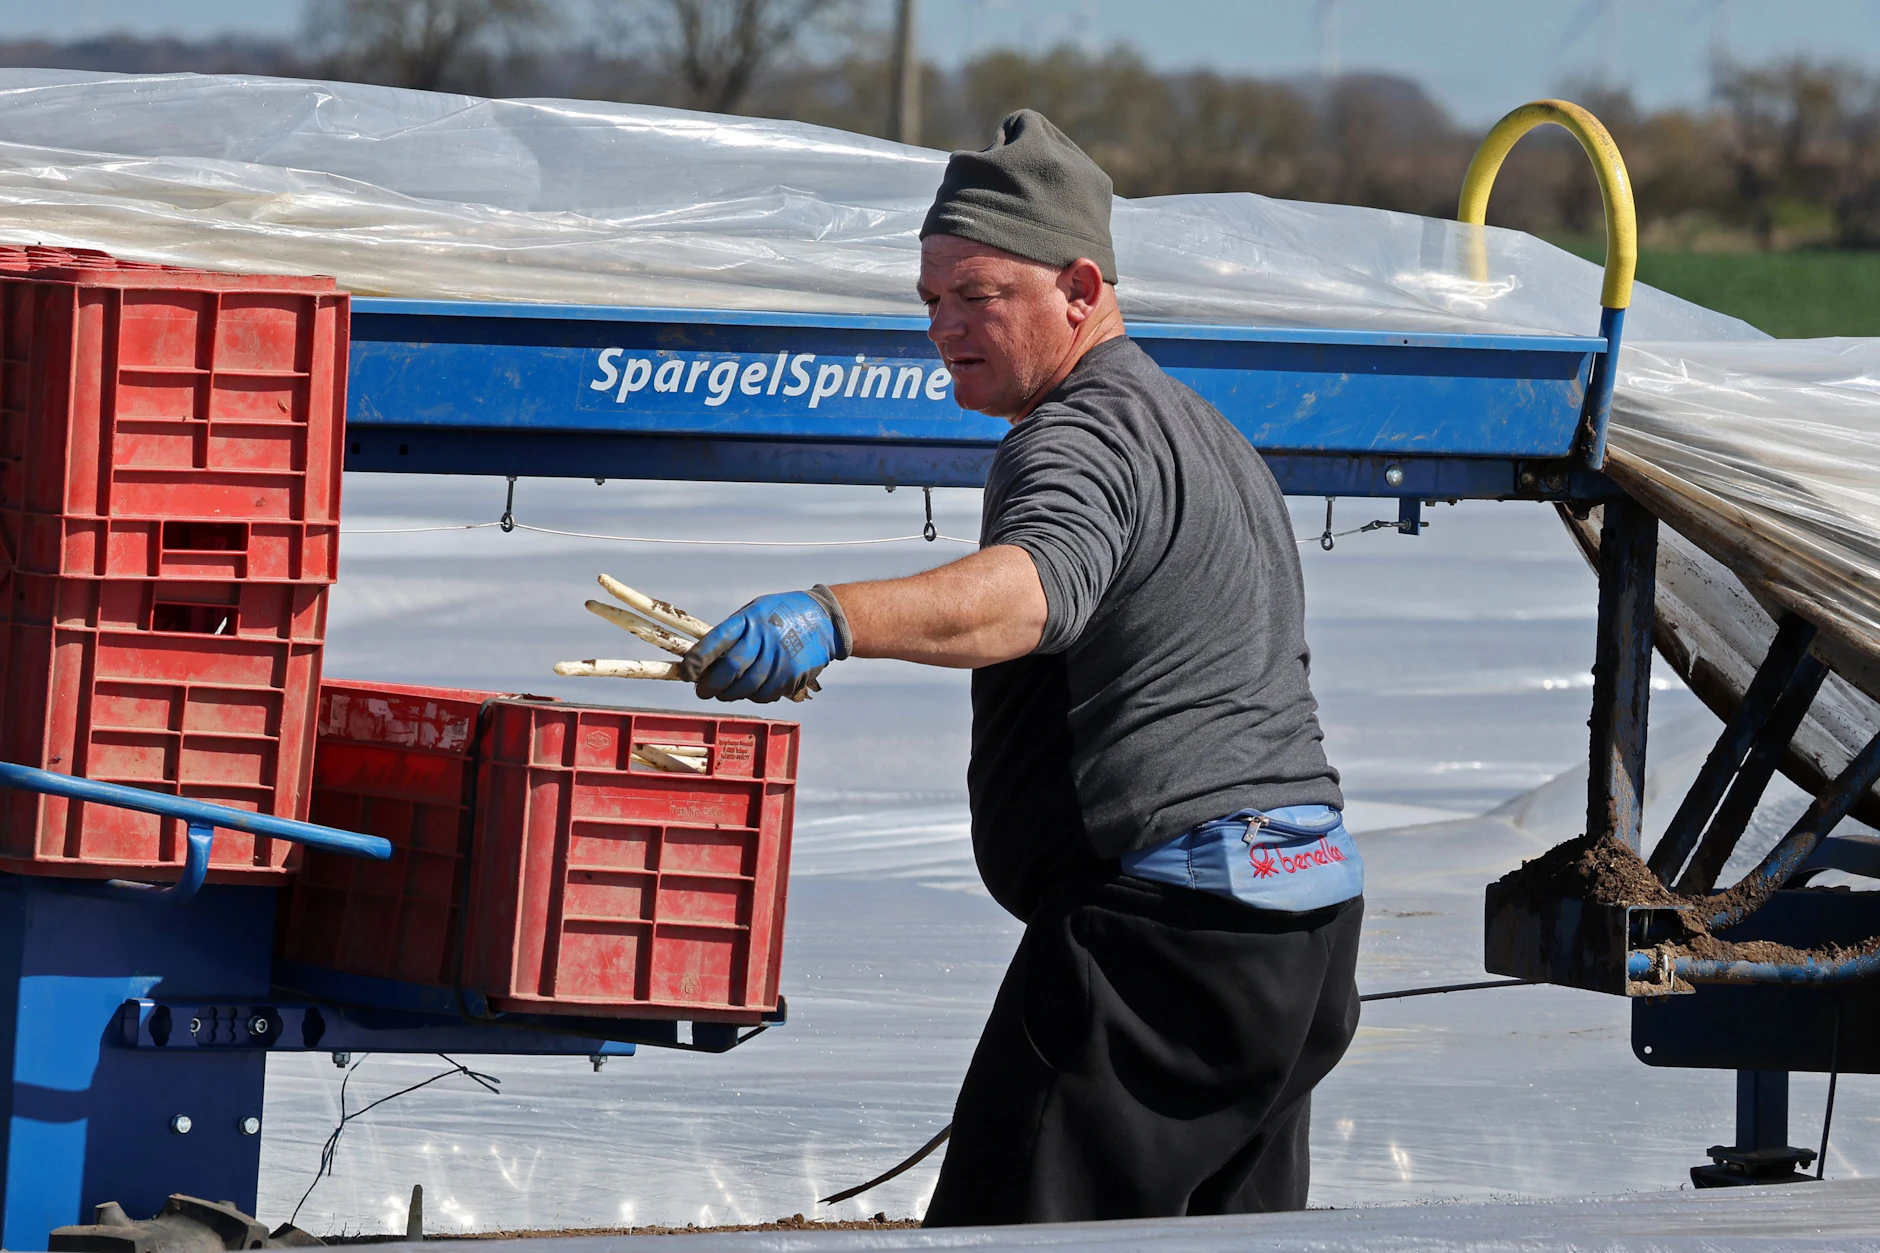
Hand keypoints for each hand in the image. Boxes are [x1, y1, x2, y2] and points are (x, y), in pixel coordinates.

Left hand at [679, 589, 845, 702]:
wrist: (824, 620)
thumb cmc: (781, 615)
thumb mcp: (754, 613)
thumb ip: (732, 634)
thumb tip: (703, 661)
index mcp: (750, 619)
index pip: (717, 642)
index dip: (698, 661)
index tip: (686, 673)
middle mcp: (765, 638)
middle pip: (730, 670)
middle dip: (711, 685)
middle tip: (703, 690)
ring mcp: (780, 659)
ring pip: (746, 688)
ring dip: (730, 694)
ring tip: (725, 691)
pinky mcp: (792, 676)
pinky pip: (764, 694)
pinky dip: (753, 695)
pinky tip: (752, 688)